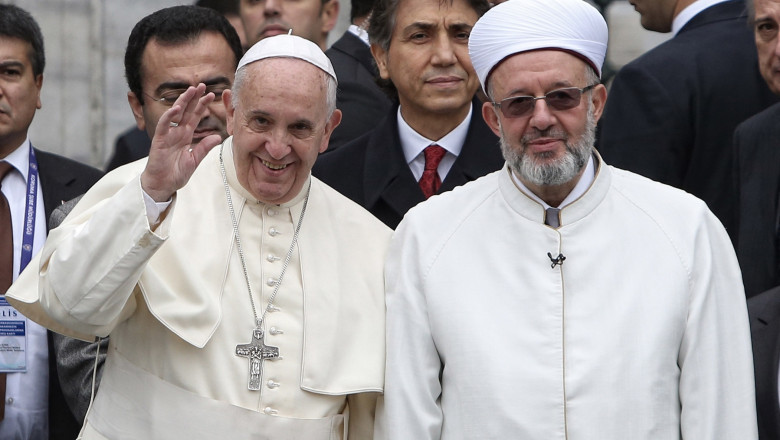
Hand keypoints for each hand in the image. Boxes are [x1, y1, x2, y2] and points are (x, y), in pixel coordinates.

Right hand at [140, 84, 222, 201]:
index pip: (195, 116)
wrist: (163, 185)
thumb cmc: (176, 173)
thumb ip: (204, 147)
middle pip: (186, 111)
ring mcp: (168, 134)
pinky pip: (164, 125)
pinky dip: (169, 116)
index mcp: (186, 135)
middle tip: (202, 85)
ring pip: (175, 113)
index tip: (211, 95)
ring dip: (183, 101)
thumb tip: (218, 137)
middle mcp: (177, 132)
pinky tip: (176, 108)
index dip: (202, 106)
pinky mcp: (159, 140)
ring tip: (191, 90)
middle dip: (194, 98)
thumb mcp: (195, 159)